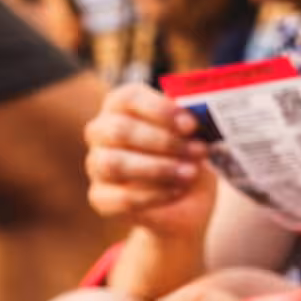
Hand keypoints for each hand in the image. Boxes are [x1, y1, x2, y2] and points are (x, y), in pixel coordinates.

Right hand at [85, 83, 215, 245]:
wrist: (187, 202)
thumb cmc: (189, 158)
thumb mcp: (197, 139)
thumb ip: (193, 125)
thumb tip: (203, 116)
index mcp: (122, 106)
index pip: (128, 98)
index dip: (160, 110)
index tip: (191, 125)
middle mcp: (102, 132)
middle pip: (119, 130)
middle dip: (164, 142)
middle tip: (198, 151)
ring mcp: (97, 164)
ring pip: (114, 164)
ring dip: (158, 169)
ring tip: (190, 173)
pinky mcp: (102, 197)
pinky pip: (121, 197)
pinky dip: (154, 195)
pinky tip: (177, 191)